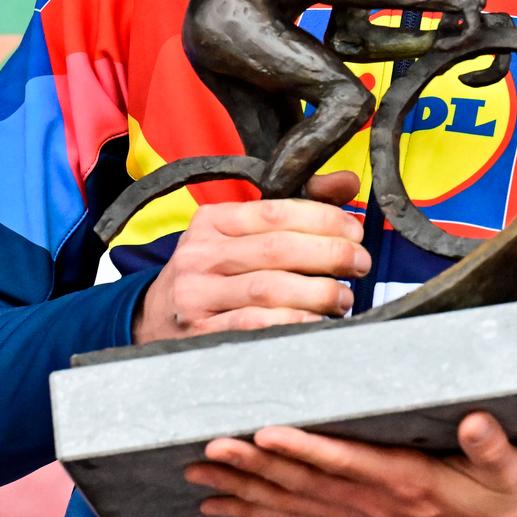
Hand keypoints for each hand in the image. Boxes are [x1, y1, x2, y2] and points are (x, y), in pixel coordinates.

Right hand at [132, 171, 368, 344]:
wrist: (155, 319)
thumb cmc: (213, 273)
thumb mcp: (241, 233)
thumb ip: (296, 206)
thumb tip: (347, 182)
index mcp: (212, 221)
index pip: (274, 211)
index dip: (322, 218)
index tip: (354, 231)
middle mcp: (200, 255)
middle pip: (277, 249)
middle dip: (330, 254)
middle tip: (360, 263)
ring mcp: (197, 296)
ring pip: (269, 289)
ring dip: (318, 293)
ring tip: (344, 297)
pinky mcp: (201, 334)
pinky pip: (256, 326)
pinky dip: (294, 323)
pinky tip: (317, 323)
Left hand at [185, 412, 516, 516]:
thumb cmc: (508, 504)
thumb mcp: (514, 473)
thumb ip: (493, 446)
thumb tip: (477, 421)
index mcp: (407, 481)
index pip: (347, 462)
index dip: (307, 448)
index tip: (269, 432)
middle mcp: (374, 501)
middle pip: (305, 481)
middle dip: (255, 465)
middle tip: (212, 447)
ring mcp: (360, 515)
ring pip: (293, 501)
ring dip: (245, 487)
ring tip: (201, 473)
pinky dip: (258, 509)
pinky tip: (224, 503)